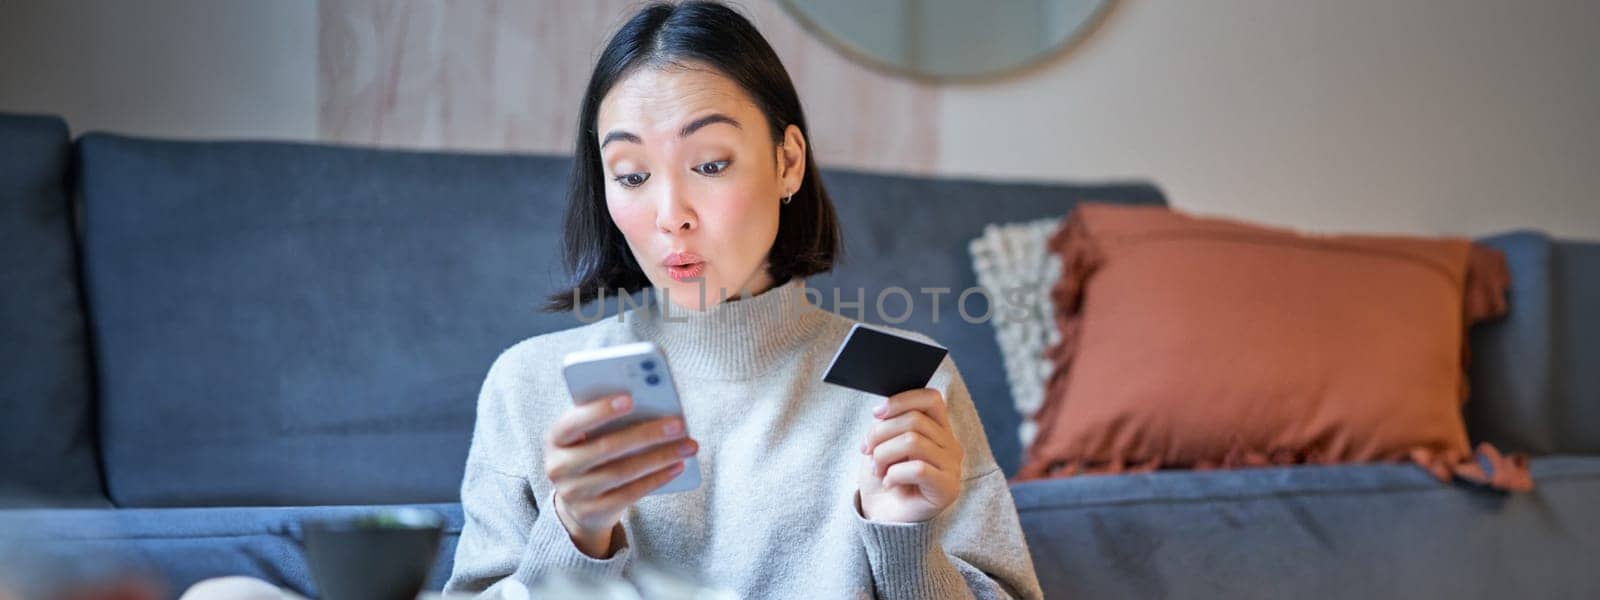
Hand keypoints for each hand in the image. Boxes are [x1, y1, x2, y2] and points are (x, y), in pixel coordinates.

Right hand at [544, 393, 698, 557]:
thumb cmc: (590, 453)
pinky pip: (630, 493)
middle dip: (646, 434)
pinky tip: (677, 466)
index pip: (572, 422)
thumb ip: (608, 420)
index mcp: (555, 439)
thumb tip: (651, 403)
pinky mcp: (593, 512)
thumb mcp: (588, 435)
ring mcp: (574, 493)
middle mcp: (558, 467)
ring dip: (660, 457)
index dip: (599, 410)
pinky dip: (657, 478)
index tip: (630, 398)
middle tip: (678, 424)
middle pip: (605, 448)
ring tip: (687, 445)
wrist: (577, 503)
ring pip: (622, 472)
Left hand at [857, 387, 964, 522]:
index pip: (931, 398)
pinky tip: (889, 483)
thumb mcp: (883, 443)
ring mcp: (953, 467)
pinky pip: (918, 468)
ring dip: (883, 455)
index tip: (876, 413)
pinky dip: (894, 474)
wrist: (884, 520)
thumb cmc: (884, 479)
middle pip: (914, 420)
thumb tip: (882, 411)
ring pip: (913, 441)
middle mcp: (951, 445)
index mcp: (939, 429)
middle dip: (880, 433)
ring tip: (876, 469)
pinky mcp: (948, 489)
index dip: (901, 400)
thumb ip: (889, 424)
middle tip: (865, 451)